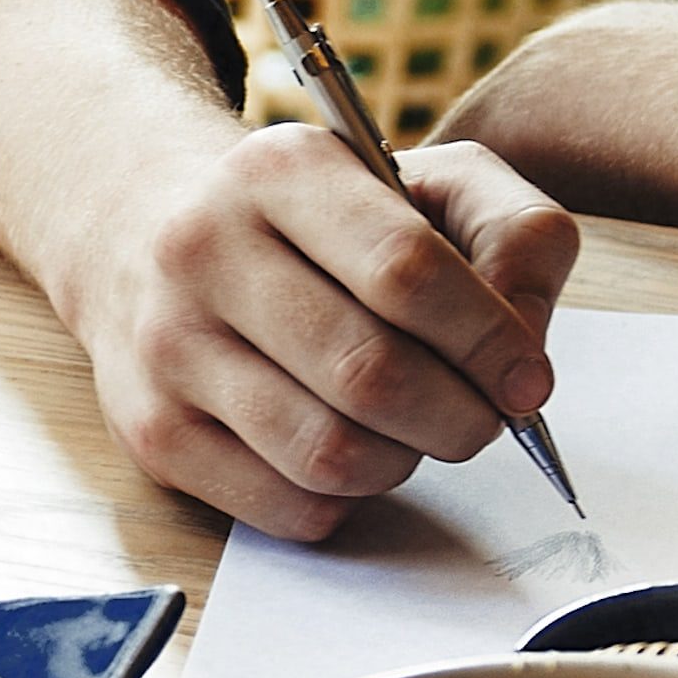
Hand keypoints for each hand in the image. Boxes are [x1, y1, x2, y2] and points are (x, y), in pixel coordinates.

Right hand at [67, 125, 581, 540]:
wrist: (151, 236)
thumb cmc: (323, 222)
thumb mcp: (431, 183)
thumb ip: (516, 237)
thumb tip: (521, 356)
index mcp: (282, 170)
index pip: (405, 270)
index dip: (488, 340)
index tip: (526, 380)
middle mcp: (205, 248)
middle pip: (369, 374)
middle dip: (458, 417)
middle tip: (479, 416)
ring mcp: (169, 345)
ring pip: (327, 454)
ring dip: (402, 461)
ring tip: (409, 429)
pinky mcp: (155, 431)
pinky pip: (287, 508)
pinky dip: (345, 501)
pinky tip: (348, 451)